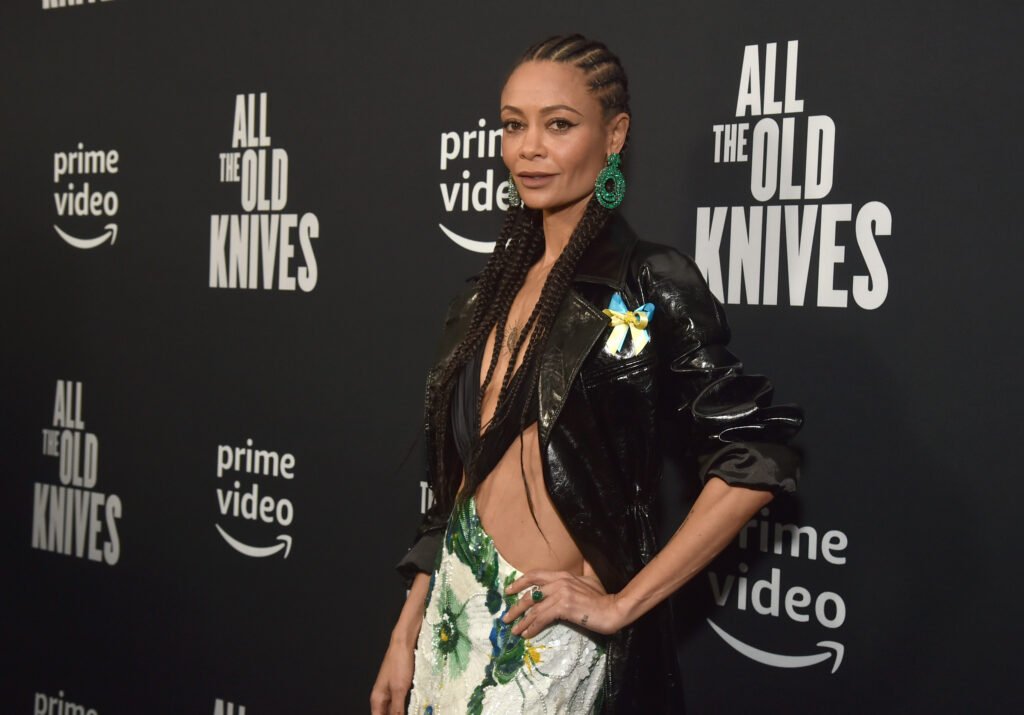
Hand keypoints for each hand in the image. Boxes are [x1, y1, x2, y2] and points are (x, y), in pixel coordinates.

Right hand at [369, 635, 414, 714]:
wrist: (404, 643)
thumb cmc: (399, 663)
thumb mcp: (399, 689)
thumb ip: (397, 709)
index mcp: (377, 699)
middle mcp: (382, 696)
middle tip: (408, 713)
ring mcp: (391, 691)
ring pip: (394, 710)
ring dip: (401, 713)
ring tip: (413, 712)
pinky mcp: (400, 686)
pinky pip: (401, 702)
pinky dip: (406, 707)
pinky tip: (414, 709)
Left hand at [500, 569, 624, 638]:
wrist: (612, 609)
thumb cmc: (602, 596)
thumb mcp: (591, 578)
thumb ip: (584, 569)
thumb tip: (584, 559)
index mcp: (563, 574)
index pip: (535, 575)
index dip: (519, 582)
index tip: (509, 591)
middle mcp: (558, 582)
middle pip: (530, 594)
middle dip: (515, 607)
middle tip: (506, 617)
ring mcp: (560, 594)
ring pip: (534, 609)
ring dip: (521, 621)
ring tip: (514, 631)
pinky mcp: (562, 607)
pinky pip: (541, 618)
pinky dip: (532, 627)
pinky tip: (527, 634)